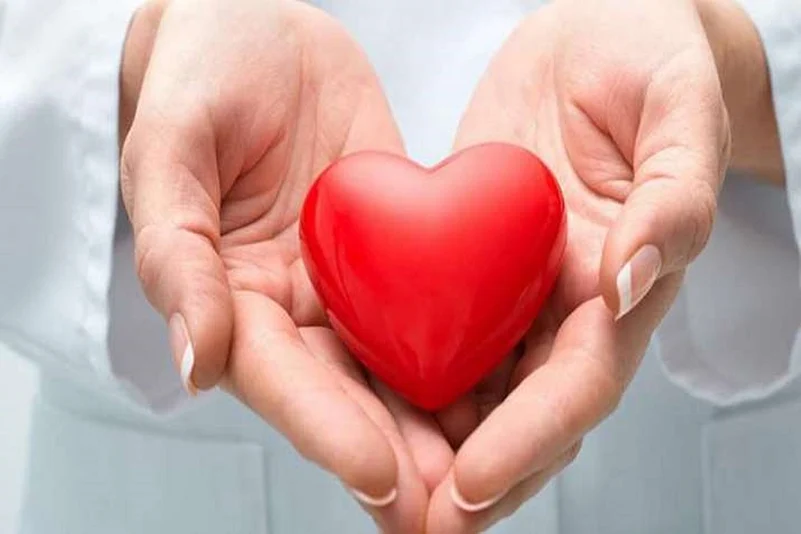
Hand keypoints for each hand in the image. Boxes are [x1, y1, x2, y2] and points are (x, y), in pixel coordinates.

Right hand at [119, 1, 452, 530]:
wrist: (258, 25)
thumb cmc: (201, 73)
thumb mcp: (170, 150)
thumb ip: (176, 255)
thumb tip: (194, 362)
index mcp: (230, 296)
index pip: (282, 379)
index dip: (327, 431)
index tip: (380, 478)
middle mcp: (293, 305)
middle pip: (347, 397)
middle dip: (399, 458)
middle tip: (451, 514)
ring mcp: (349, 282)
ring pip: (398, 367)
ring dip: (443, 428)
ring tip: (493, 478)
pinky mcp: (397, 249)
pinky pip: (437, 302)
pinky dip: (470, 350)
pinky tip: (513, 388)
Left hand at [427, 0, 736, 530]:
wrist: (602, 32)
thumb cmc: (653, 62)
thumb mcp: (677, 113)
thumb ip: (672, 200)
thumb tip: (633, 280)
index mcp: (624, 282)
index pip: (578, 383)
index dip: (530, 440)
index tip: (473, 487)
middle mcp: (566, 302)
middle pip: (521, 412)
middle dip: (473, 477)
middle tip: (417, 529)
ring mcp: (514, 286)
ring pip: (473, 385)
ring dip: (429, 447)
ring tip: (377, 496)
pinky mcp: (468, 257)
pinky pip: (434, 323)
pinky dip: (402, 371)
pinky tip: (359, 403)